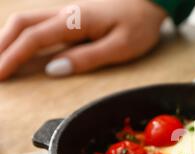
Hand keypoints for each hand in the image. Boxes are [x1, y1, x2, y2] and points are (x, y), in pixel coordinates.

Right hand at [0, 0, 166, 78]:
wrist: (150, 2)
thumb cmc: (139, 25)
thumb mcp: (120, 47)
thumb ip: (87, 58)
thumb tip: (53, 70)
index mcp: (76, 21)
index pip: (34, 38)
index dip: (13, 57)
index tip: (0, 75)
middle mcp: (66, 13)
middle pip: (22, 24)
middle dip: (1, 47)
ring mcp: (67, 13)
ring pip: (27, 21)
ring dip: (8, 39)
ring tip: (0, 61)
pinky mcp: (72, 17)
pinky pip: (39, 23)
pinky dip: (22, 35)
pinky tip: (19, 47)